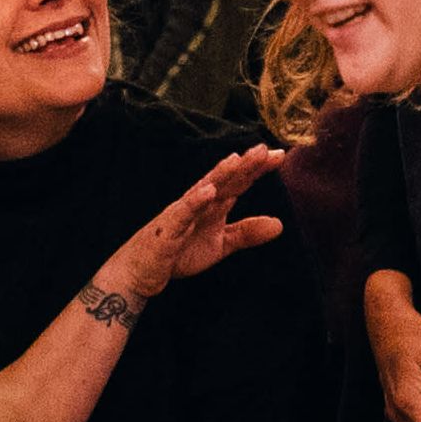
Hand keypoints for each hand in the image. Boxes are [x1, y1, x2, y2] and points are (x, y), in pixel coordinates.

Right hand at [103, 148, 286, 302]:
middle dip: (242, 165)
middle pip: (223, 181)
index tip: (279, 154)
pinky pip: (181, 215)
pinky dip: (193, 202)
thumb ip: (246, 233)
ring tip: (237, 160)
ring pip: (202, 191)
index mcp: (211, 206)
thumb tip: (279, 224)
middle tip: (263, 149)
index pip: (237, 183)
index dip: (256, 169)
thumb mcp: (220, 244)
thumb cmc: (178, 253)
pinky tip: (208, 192)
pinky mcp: (167, 231)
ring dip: (219, 175)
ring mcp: (180, 215)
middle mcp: (196, 204)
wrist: (141, 273)